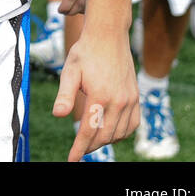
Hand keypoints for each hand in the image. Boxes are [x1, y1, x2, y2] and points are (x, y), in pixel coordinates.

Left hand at [53, 22, 138, 161]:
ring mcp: (130, 100)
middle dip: (91, 146)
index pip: (89, 131)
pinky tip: (110, 132)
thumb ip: (65, 95)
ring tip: (91, 141)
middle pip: (105, 135)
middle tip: (78, 150)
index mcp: (100, 96)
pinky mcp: (136, 97)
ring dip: (105, 140)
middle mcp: (119, 101)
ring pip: (120, 133)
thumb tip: (59, 115)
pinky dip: (122, 133)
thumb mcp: (70, 71)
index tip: (72, 159)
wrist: (108, 36)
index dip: (79, 148)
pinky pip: (133, 124)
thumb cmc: (85, 52)